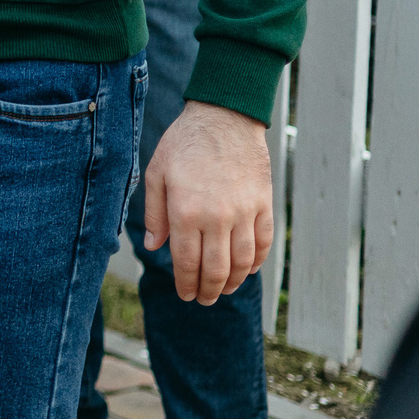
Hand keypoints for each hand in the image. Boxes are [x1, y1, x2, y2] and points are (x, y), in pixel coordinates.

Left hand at [142, 100, 273, 304]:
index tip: (186, 295)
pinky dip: (256, 261)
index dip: (186, 283)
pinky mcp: (263, 204)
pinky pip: (263, 242)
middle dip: (209, 291)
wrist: (225, 118)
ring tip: (224, 290)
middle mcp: (216, 217)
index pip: (186, 261)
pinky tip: (247, 270)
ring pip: (242, 261)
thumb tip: (154, 247)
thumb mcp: (156, 173)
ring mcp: (244, 212)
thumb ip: (154, 213)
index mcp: (185, 211)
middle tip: (204, 300)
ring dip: (233, 282)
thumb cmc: (184, 144)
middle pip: (216, 268)